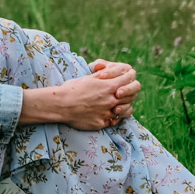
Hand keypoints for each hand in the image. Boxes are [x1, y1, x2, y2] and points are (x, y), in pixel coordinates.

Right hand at [20, 60, 142, 130]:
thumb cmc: (72, 89)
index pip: (130, 78)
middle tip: (123, 90)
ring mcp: (109, 112)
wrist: (61, 105)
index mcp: (109, 86)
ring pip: (128, 108)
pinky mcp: (103, 123)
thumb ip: (104, 75)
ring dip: (125, 104)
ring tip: (118, 103)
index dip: (129, 76)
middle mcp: (112, 99)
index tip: (126, 76)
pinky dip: (115, 116)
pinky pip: (116, 120)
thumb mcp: (89, 78)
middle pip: (133, 94)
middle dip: (130, 90)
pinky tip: (108, 113)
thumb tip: (112, 71)